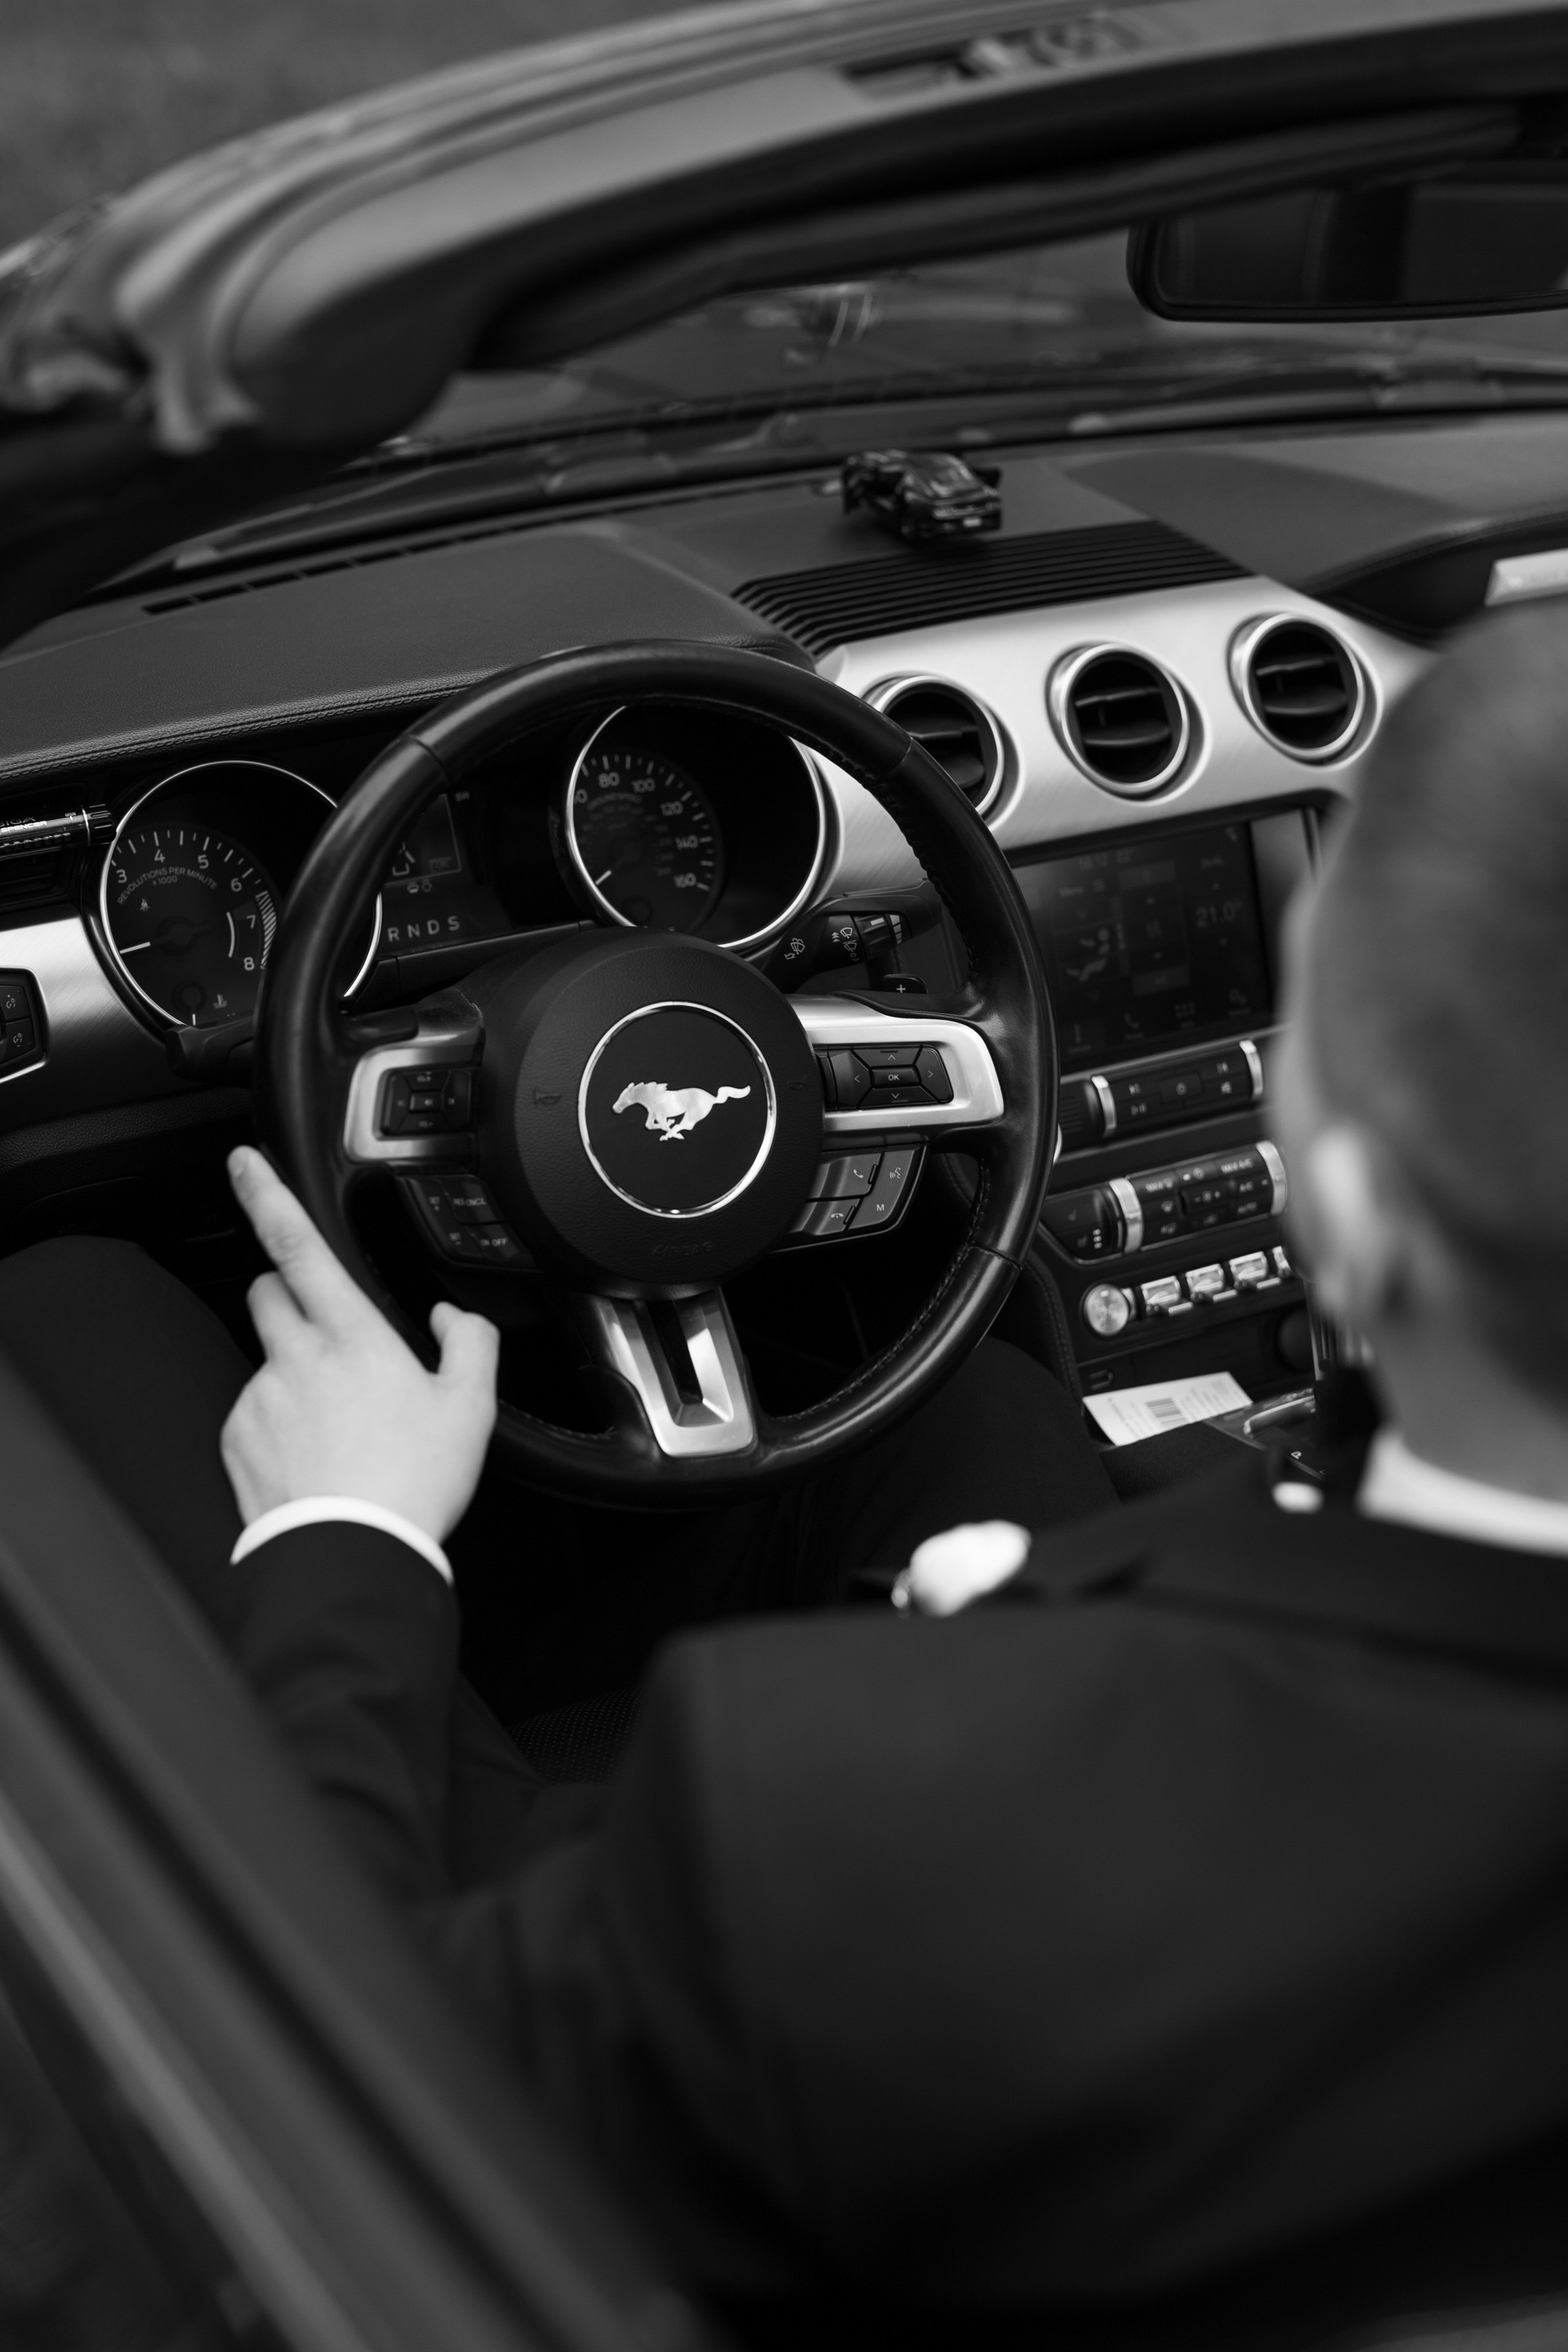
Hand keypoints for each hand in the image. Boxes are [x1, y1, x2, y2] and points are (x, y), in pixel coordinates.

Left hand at [221, 1146, 498, 1542]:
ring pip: (264, 1356)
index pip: (298, 1245)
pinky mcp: (237, 1438)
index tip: (244, 1162)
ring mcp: (259, 1398)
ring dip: (291, 1369)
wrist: (352, 1554)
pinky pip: (252, 1411)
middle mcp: (294, 1357)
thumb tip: (457, 1317)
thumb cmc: (412, 1484)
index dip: (266, 1194)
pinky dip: (278, 1422)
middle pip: (268, 1290)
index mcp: (352, 1336)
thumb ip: (471, 1344)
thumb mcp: (470, 1408)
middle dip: (288, 1291)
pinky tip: (315, 1456)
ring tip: (336, 1423)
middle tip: (329, 1329)